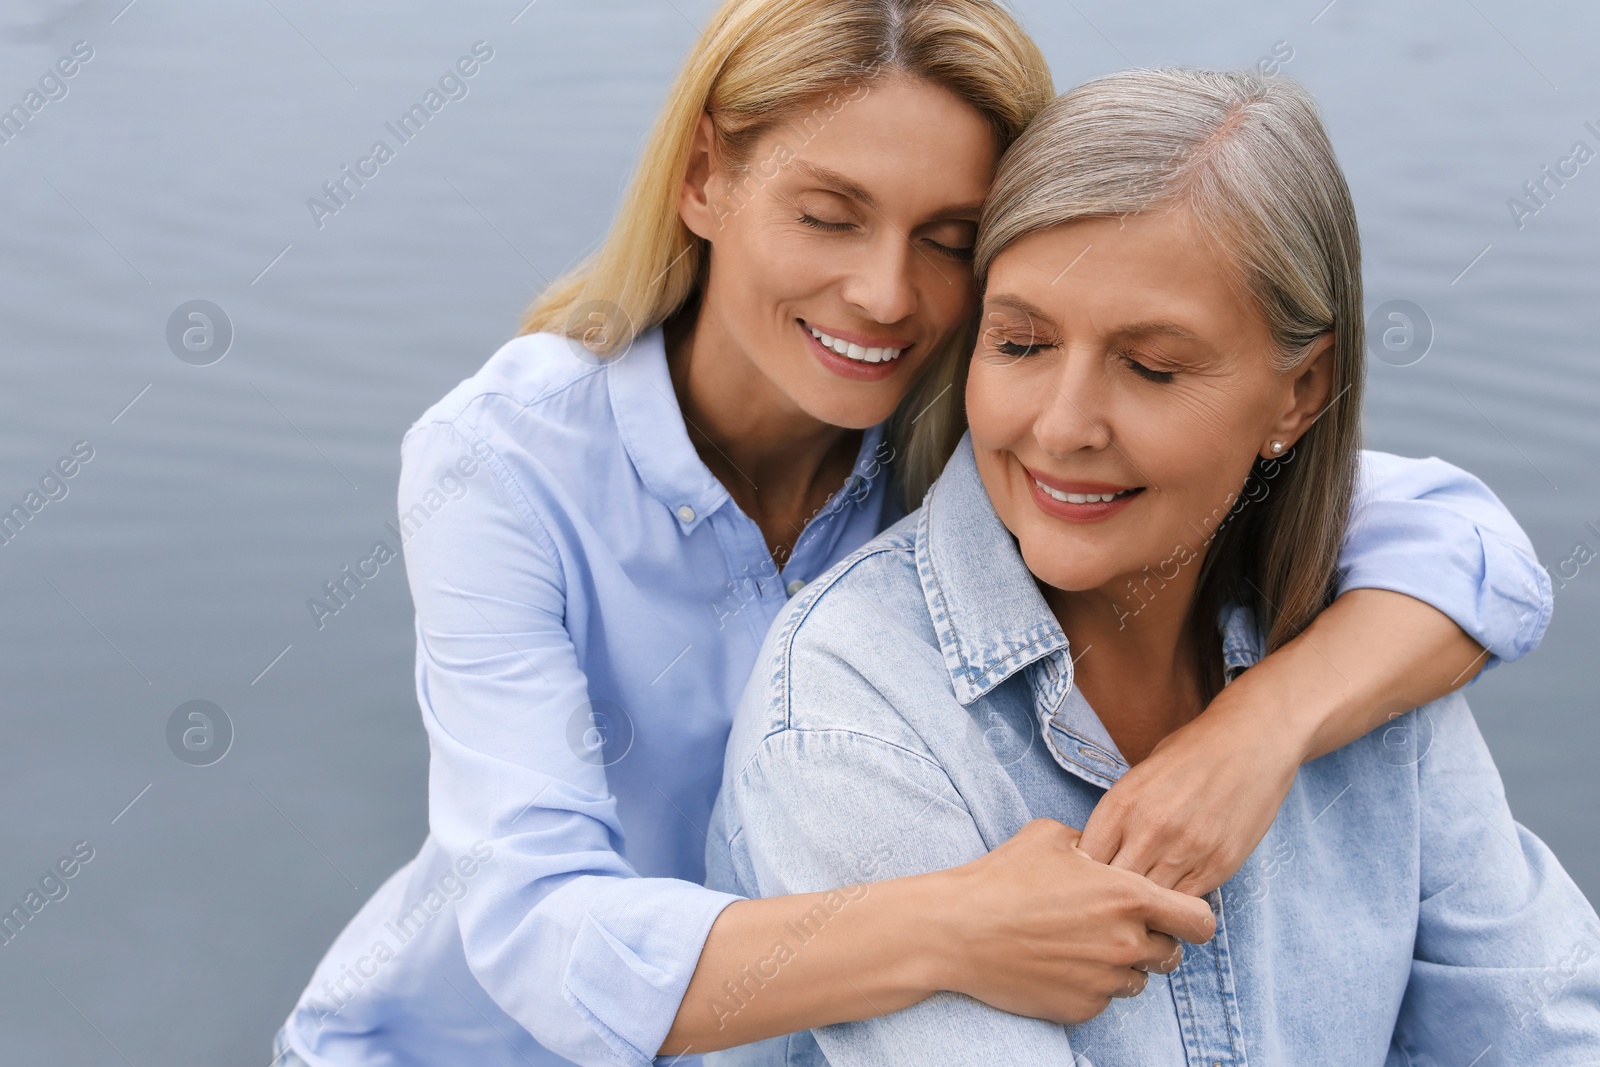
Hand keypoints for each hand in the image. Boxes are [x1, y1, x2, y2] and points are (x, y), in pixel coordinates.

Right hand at [935, 819, 1214, 1024]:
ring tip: (1082, 944)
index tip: (1176, 914)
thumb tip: (1105, 850)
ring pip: (1138, 980)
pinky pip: (1104, 999)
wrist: (957, 930)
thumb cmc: (1003, 877)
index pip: (1200, 921)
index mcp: (1128, 897)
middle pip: (1171, 955)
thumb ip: (1095, 843)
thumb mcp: (1051, 836)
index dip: (1193, 917)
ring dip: (1122, 965)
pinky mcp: (1082, 1008)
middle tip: (1117, 927)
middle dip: (1152, 941)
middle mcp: (1126, 943)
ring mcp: (1105, 981)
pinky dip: (1090, 984)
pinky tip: (1059, 963)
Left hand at [1078, 693, 1302, 896]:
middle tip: (1114, 896)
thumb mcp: (1139, 776)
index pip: (1085, 859)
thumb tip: (1093, 856)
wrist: (1252, 742)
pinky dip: (1175, 904)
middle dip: (1111, 893)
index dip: (1084, 872)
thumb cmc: (1190, 754)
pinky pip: (1185, 903)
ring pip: (1150, 902)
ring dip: (1144, 904)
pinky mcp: (1219, 865)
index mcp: (1122, 803)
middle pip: (1114, 886)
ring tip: (1143, 900)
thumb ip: (1117, 817)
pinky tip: (1173, 895)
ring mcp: (1186, 850)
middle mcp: (1150, 830)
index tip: (1091, 875)